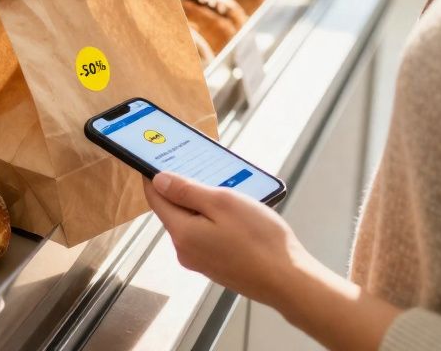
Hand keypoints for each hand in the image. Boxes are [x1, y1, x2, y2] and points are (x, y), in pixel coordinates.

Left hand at [145, 172, 314, 308]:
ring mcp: (200, 261)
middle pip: (173, 211)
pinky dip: (214, 221)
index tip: (155, 158)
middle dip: (183, 189)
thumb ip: (187, 191)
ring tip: (226, 191)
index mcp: (181, 233)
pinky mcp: (216, 266)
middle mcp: (185, 250)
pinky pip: (206, 235)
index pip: (155, 198)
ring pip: (192, 223)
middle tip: (200, 169)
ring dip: (203, 205)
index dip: (153, 176)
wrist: (288, 281)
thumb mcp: (223, 203)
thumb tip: (158, 180)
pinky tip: (235, 216)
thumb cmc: (260, 240)